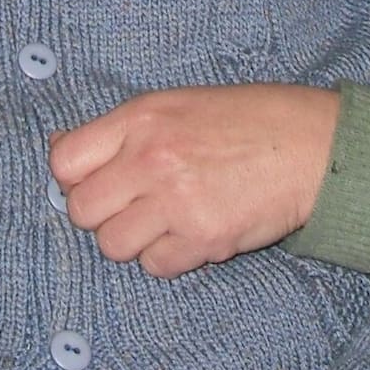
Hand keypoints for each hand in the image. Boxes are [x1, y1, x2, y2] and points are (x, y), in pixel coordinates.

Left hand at [49, 83, 339, 277]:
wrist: (307, 144)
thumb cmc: (243, 118)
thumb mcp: (174, 103)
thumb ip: (121, 128)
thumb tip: (62, 145)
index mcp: (141, 117)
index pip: (65, 161)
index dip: (72, 177)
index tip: (91, 180)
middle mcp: (151, 158)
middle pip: (81, 210)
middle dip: (100, 213)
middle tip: (129, 204)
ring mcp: (176, 201)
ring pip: (113, 245)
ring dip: (132, 238)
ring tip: (162, 218)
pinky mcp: (203, 238)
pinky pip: (155, 265)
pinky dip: (167, 256)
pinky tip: (190, 230)